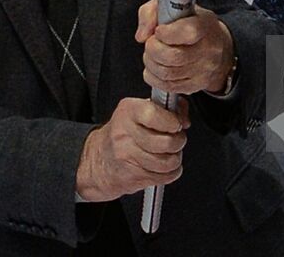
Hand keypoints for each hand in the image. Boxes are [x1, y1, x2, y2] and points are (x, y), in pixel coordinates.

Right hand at [74, 96, 189, 202]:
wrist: (100, 160)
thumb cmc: (124, 132)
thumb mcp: (140, 109)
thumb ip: (167, 107)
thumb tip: (183, 117)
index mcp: (128, 111)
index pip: (154, 115)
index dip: (172, 121)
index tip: (176, 124)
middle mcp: (125, 134)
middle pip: (166, 142)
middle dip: (179, 141)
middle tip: (176, 139)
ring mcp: (127, 157)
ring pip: (168, 162)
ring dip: (175, 158)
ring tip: (170, 153)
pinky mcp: (133, 177)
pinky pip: (165, 176)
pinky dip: (171, 172)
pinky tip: (164, 166)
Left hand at [137, 0, 235, 95]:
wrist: (219, 49)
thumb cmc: (194, 24)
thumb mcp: (175, 7)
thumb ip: (152, 12)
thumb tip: (141, 35)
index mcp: (205, 26)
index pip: (188, 32)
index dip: (167, 33)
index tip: (159, 30)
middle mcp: (208, 50)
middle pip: (173, 56)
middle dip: (153, 49)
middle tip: (151, 42)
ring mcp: (202, 71)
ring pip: (166, 73)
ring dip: (151, 63)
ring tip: (152, 53)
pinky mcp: (194, 86)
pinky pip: (166, 86)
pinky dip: (153, 76)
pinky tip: (155, 66)